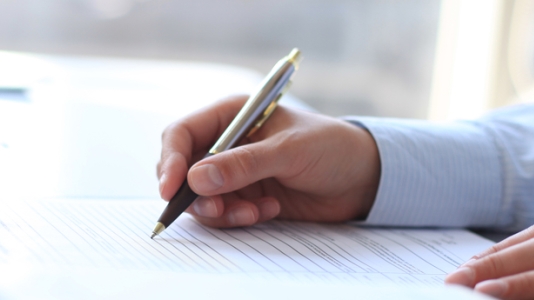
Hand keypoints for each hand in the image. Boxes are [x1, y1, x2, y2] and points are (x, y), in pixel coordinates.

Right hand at [157, 95, 379, 227]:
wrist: (363, 178)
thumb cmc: (331, 148)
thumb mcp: (289, 152)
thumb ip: (244, 165)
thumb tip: (197, 178)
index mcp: (232, 115)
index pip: (182, 134)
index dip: (171, 160)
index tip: (171, 189)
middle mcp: (226, 142)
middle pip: (183, 169)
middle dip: (195, 194)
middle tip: (218, 211)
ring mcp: (234, 172)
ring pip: (201, 197)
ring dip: (221, 210)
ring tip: (253, 212)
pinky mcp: (245, 196)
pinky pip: (223, 213)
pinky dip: (239, 217)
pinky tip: (269, 211)